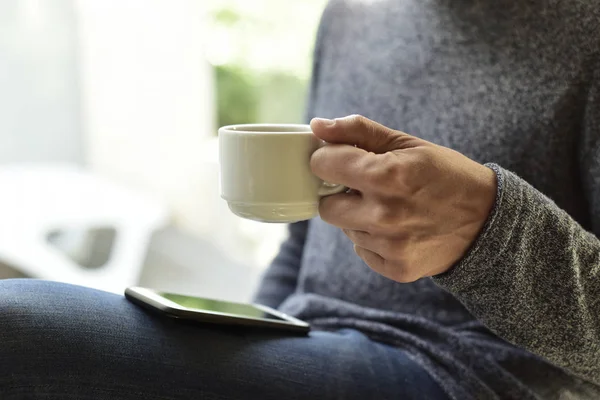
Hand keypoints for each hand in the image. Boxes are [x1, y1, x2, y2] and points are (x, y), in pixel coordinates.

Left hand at [310, 115, 496, 281]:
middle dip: (339, 194)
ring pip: (345, 229)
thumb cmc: (446, 175)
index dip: (329, 159)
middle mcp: (384, 215)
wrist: (489, 221)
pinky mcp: (396, 268)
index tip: (342, 160)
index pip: (322, 165)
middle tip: (365, 188)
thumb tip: (317, 126)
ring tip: (390, 208)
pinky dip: (372, 239)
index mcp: (386, 176)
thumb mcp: (407, 144)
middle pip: (325, 206)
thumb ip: (358, 131)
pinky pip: (362, 250)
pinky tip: (398, 229)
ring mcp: (391, 246)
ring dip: (358, 217)